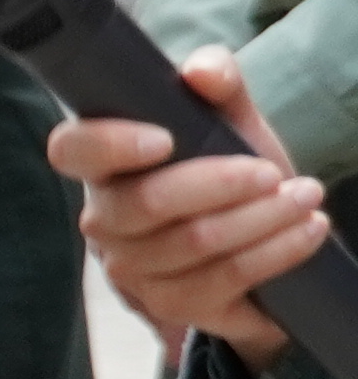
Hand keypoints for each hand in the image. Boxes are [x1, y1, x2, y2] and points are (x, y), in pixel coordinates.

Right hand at [58, 45, 330, 359]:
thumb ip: (219, 85)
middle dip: (222, 184)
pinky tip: (307, 231)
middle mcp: (103, 220)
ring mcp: (131, 268)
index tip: (165, 140)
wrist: (261, 242)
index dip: (109, 145)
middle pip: (146, 203)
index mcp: (104, 166)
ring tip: (306, 196)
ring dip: (261, 218)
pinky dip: (273, 252)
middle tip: (273, 171)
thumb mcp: (231, 122)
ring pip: (193, 242)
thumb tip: (202, 72)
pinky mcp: (168, 305)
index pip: (72, 150)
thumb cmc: (232, 173)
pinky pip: (222, 279)